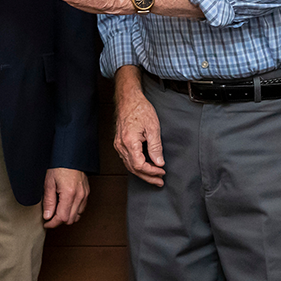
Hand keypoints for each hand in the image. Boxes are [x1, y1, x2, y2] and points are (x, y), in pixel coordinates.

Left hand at [42, 167, 89, 227]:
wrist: (71, 156)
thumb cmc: (59, 166)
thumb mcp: (49, 183)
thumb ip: (49, 201)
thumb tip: (48, 216)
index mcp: (69, 194)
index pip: (62, 218)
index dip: (52, 223)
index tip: (46, 223)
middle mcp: (79, 196)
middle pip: (70, 219)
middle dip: (59, 221)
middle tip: (50, 217)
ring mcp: (85, 195)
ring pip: (77, 216)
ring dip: (67, 217)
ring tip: (57, 211)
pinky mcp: (87, 193)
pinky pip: (81, 209)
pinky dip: (73, 211)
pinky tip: (66, 206)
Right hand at [112, 66, 164, 185]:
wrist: (128, 99)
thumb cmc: (140, 109)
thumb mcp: (153, 127)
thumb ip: (156, 147)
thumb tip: (159, 163)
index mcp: (129, 142)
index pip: (139, 165)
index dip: (151, 172)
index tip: (162, 173)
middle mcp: (121, 145)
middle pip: (133, 169)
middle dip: (147, 177)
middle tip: (159, 181)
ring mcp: (118, 145)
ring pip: (129, 165)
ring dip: (142, 173)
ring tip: (154, 176)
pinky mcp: (119, 143)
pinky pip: (127, 159)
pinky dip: (136, 165)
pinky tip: (144, 166)